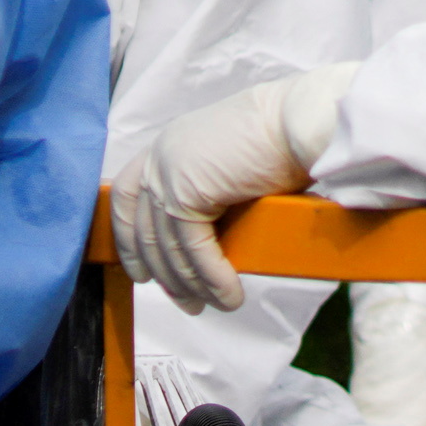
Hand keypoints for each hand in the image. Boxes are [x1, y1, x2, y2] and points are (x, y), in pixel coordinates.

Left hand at [120, 66, 361, 311]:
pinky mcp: (187, 194)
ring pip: (170, 248)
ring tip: (214, 305)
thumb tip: (214, 237)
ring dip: (192, 284)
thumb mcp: (229, 164)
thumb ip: (210, 191)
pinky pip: (194, 250)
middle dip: (165, 275)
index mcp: (168, 146)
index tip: (141, 272)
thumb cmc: (281, 137)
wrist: (299, 121)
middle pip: (146, 232)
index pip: (126, 196)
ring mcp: (169, 175)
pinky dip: (212, 278)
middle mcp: (160, 158)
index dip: (129, 239)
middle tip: (187, 303)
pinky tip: (229, 295)